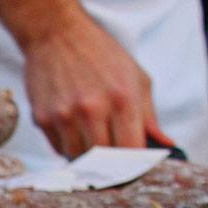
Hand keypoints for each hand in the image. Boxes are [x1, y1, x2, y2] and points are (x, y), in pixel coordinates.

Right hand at [19, 12, 172, 157]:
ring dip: (87, 158)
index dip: (132, 167)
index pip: (130, 151)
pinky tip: (74, 131)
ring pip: (78, 159)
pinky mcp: (43, 119)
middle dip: (110, 166)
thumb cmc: (100, 55)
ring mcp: (65, 116)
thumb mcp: (135, 78)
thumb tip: (164, 144)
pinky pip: (58, 148)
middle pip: (103, 161)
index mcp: (123, 99)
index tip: (133, 171)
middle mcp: (93, 110)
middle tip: (113, 165)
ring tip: (93, 143)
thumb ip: (150, 115)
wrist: (57, 35)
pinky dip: (68, 147)